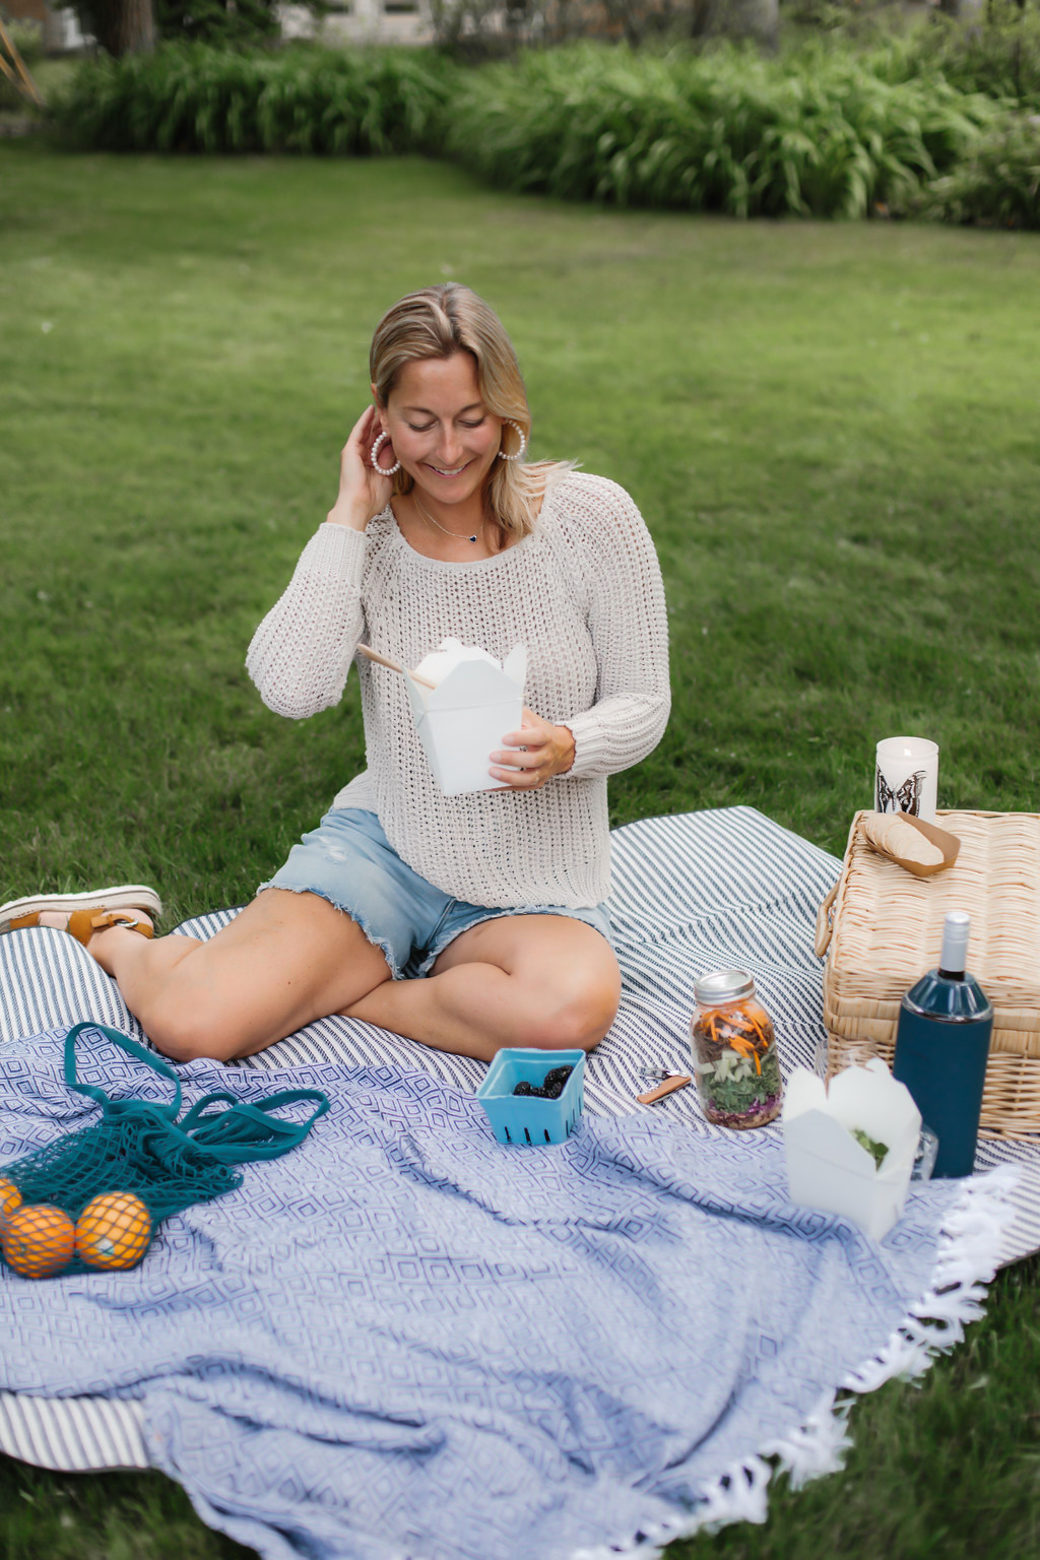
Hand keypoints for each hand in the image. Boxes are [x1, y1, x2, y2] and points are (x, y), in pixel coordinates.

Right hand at [327, 405, 394, 530]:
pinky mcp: (350, 450)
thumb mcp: (387, 477)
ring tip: (383, 403)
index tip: (399, 423)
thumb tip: (396, 447)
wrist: (359, 506)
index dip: (389, 433)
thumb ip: (390, 462)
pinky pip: (359, 431)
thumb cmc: (373, 499)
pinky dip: (365, 420)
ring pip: (367, 430)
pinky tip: (372, 409)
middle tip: (392, 407)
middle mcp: (361, 456)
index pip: (381, 444)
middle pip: (374, 435)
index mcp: (370, 464)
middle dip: (383, 422)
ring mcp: (354, 452)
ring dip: (375, 418)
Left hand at [490, 708, 575, 790]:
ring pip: (528, 778)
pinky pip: (522, 787)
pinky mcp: (538, 782)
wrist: (562, 749)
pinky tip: (492, 784)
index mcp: (546, 737)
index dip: (520, 738)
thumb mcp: (534, 720)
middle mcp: (547, 755)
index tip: (504, 738)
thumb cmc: (542, 733)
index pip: (536, 737)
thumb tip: (500, 714)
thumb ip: (519, 716)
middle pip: (532, 760)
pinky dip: (506, 786)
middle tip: (493, 756)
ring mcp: (543, 771)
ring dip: (509, 777)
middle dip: (511, 759)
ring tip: (491, 772)